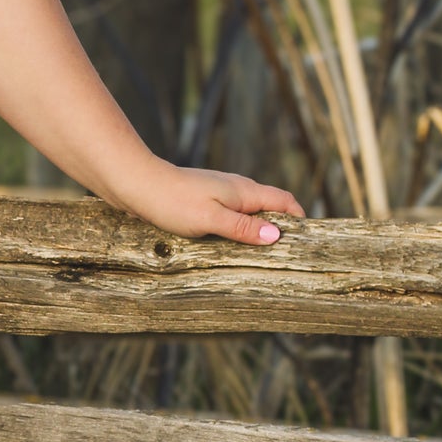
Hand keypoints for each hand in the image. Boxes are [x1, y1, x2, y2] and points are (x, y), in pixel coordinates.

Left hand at [113, 160, 305, 246]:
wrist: (135, 184)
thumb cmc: (172, 201)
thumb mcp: (211, 219)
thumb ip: (243, 227)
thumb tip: (276, 235)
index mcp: (244, 191)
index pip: (285, 201)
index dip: (299, 219)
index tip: (306, 242)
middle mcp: (235, 190)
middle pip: (269, 206)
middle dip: (281, 227)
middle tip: (287, 256)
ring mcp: (218, 194)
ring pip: (248, 212)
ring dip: (257, 229)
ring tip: (262, 257)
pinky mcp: (202, 201)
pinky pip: (229, 216)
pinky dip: (237, 229)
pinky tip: (230, 246)